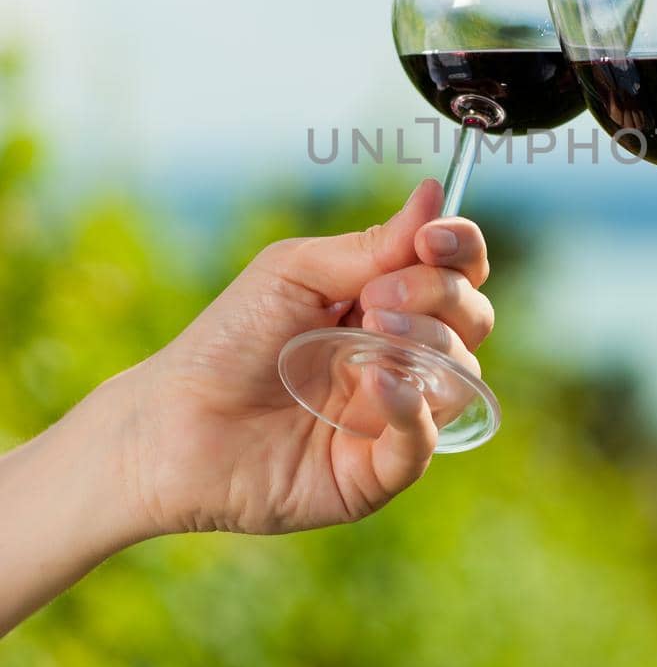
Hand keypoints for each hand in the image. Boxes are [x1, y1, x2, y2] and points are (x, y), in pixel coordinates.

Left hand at [121, 178, 492, 536]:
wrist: (174, 420)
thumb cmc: (228, 340)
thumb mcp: (296, 273)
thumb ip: (371, 245)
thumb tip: (433, 194)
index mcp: (387, 303)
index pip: (456, 272)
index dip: (460, 250)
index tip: (434, 237)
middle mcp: (402, 357)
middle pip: (472, 319)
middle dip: (438, 296)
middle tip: (376, 297)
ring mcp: (395, 414)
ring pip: (460, 377)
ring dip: (426, 344)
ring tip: (370, 334)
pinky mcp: (377, 471)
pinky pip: (425, 440)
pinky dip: (411, 407)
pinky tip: (377, 381)